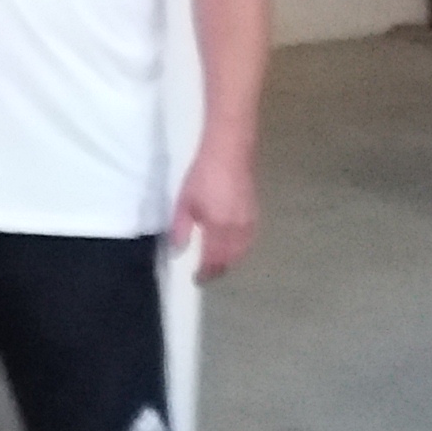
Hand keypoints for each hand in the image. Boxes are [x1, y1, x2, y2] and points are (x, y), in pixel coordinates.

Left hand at [168, 145, 257, 282]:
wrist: (228, 152)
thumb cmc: (202, 176)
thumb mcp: (184, 203)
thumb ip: (181, 229)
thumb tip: (177, 251)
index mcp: (218, 228)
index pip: (213, 259)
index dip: (206, 272)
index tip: (197, 279)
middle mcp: (236, 229)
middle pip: (230, 259)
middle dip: (219, 269)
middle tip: (207, 274)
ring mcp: (248, 221)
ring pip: (241, 250)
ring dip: (230, 260)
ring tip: (218, 263)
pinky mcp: (254, 212)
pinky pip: (248, 239)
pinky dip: (240, 248)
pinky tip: (233, 246)